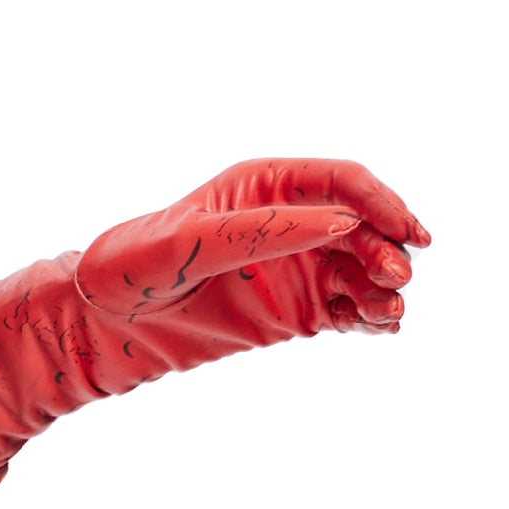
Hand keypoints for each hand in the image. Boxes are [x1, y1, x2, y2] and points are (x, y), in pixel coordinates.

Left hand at [76, 157, 427, 350]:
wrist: (103, 324)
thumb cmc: (133, 266)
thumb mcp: (191, 242)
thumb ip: (264, 231)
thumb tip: (340, 224)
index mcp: (267, 185)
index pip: (342, 181)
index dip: (380, 202)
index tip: (406, 231)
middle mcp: (292, 221)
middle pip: (363, 226)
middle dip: (387, 248)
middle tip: (395, 277)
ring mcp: (297, 267)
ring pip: (361, 270)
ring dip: (384, 287)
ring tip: (388, 312)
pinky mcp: (296, 312)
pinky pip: (347, 310)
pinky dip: (369, 318)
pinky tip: (381, 327)